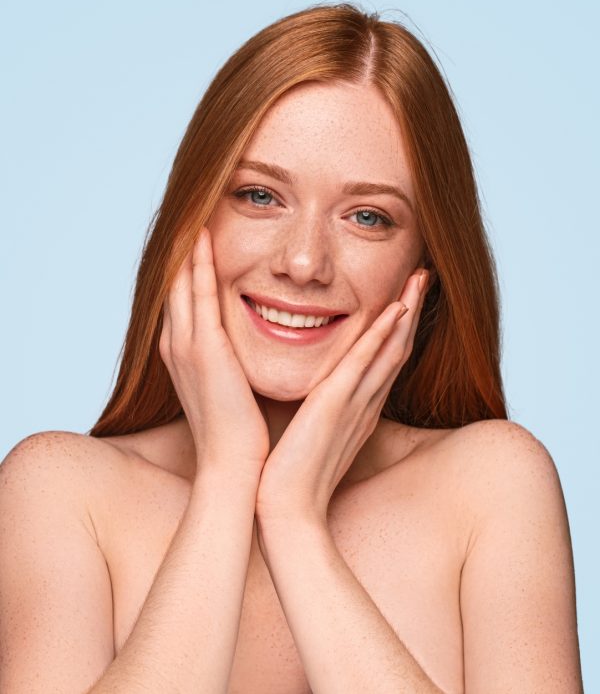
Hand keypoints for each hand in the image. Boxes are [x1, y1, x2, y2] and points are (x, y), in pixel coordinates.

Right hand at [159, 227, 269, 479]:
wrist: (234, 467)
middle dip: (182, 247)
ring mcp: (185, 345)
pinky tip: (204, 234)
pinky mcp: (203, 348)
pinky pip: (200, 293)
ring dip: (189, 244)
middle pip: (176, 282)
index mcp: (184, 353)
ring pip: (183, 280)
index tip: (197, 234)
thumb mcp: (230, 388)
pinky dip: (199, 262)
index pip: (183, 297)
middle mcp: (176, 344)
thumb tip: (244, 350)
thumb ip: (231, 363)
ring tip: (196, 208)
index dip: (187, 265)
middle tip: (189, 209)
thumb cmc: (239, 433)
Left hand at [254, 268, 428, 527]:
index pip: (384, 360)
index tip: (404, 296)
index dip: (398, 328)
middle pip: (396, 348)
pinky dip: (381, 336)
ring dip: (406, 312)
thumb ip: (317, 411)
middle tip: (422, 275)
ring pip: (389, 349)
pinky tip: (395, 310)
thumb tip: (311, 395)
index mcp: (358, 409)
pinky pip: (365, 365)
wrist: (284, 509)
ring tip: (419, 278)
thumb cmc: (293, 475)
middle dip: (411, 310)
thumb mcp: (311, 434)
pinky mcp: (335, 406)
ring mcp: (355, 404)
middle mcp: (365, 403)